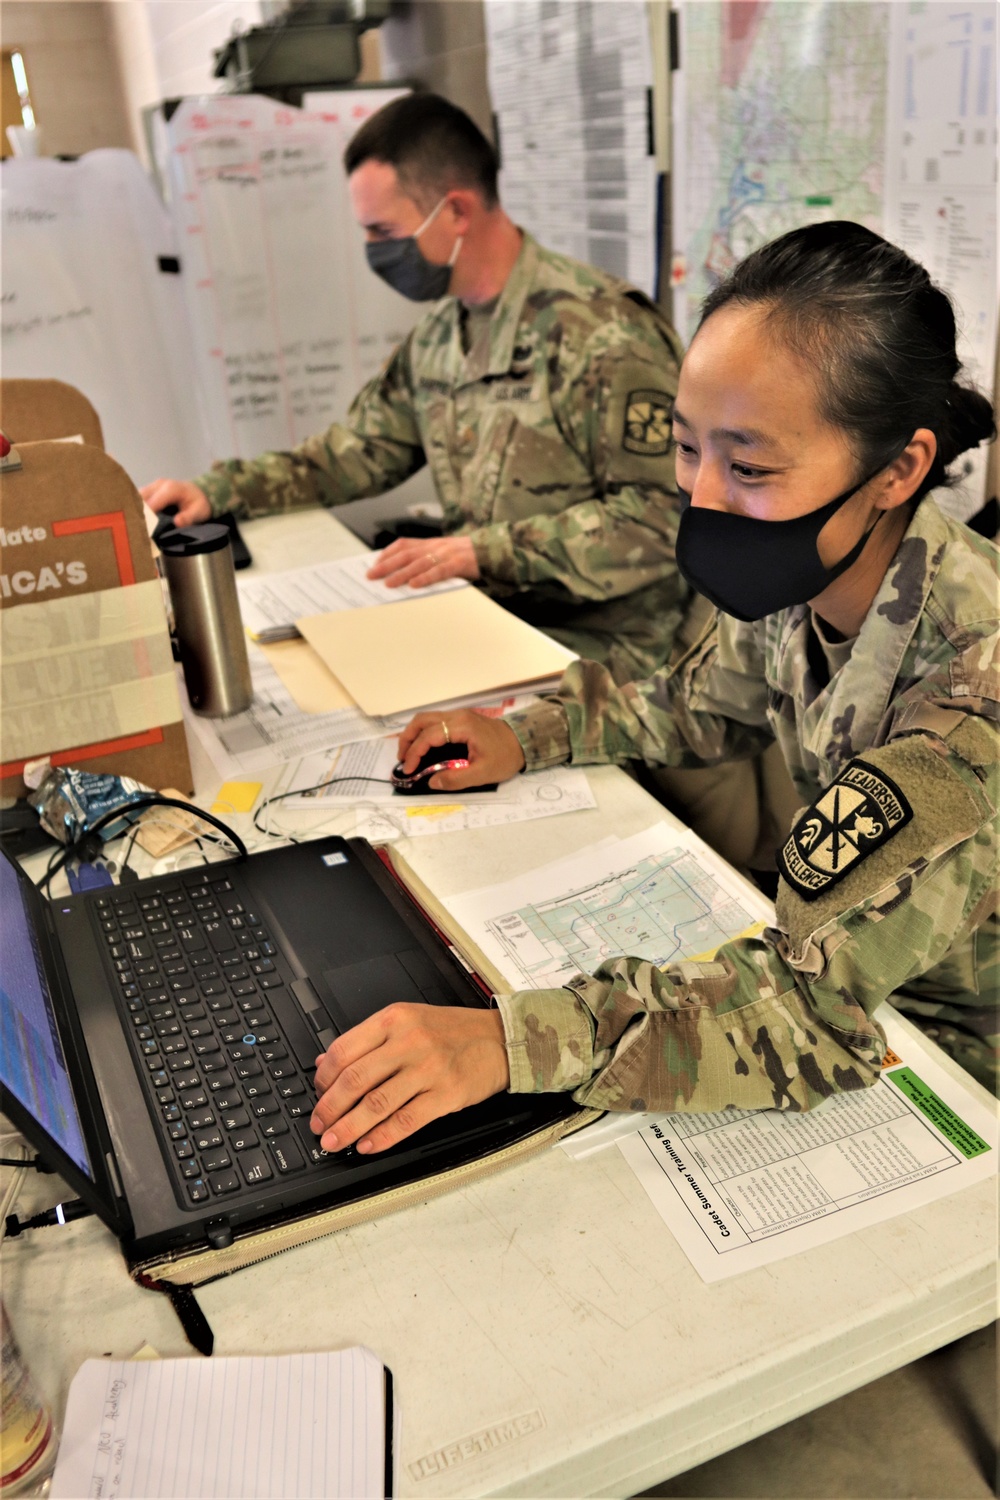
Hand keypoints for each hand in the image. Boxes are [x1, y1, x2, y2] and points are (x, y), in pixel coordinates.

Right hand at [140, 478, 210, 526]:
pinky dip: (136, 508)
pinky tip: (137, 520)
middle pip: (140, 498)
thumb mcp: (200, 512)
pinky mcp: (150, 490)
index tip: (142, 530)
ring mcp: (153, 486)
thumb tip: (177, 522)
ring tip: (135, 526)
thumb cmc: (199, 503)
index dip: (145, 517)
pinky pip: (138, 498)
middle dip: (137, 514)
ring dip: (135, 510)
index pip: (152, 503)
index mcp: (171, 489)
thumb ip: (189, 517)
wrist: (198, 492)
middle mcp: (159, 484)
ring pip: (137, 497)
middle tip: (136, 530)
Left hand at [311, 1003, 509, 1153]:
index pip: (343, 1050)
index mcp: (394, 1020)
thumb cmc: (453, 1031)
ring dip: (349, 1127)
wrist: (499, 1038)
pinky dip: (382, 1137)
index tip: (317, 1094)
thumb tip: (325, 1064)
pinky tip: (368, 1145)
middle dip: (329, 1108)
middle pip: (354, 1079)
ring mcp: (428, 1068)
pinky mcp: (446, 1094)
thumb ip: (368, 1040)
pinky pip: (406, 1120)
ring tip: (334, 1141)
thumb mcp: (408, 1020)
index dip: (323, 1079)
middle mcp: (409, 1041)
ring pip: (376, 1103)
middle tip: (319, 1124)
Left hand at [366, 535, 479, 587]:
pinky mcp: (459, 563)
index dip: (387, 553)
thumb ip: (428, 561)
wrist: (494, 551)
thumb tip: (406, 576)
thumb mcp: (445, 554)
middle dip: (386, 565)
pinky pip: (439, 571)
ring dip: (401, 574)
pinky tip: (414, 585)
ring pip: (419, 563)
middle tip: (371, 575)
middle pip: (406, 554)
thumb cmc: (468, 557)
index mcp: (432, 543)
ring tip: (388, 583)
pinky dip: (425, 578)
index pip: (404, 544)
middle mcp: (436, 546)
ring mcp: (447, 554)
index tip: (374, 562)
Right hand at [397, 708, 525, 789]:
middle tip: (402, 760)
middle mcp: (457, 716)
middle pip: (422, 720)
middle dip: (407, 739)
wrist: (524, 743)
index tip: (408, 770)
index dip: (415, 753)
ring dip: (413, 734)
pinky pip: (435, 721)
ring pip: (426, 718)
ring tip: (408, 754)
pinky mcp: (461, 719)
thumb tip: (432, 782)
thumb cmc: (505, 757)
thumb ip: (456, 779)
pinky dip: (423, 732)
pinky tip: (422, 747)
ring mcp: (459, 715)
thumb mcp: (483, 773)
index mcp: (462, 726)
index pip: (429, 736)